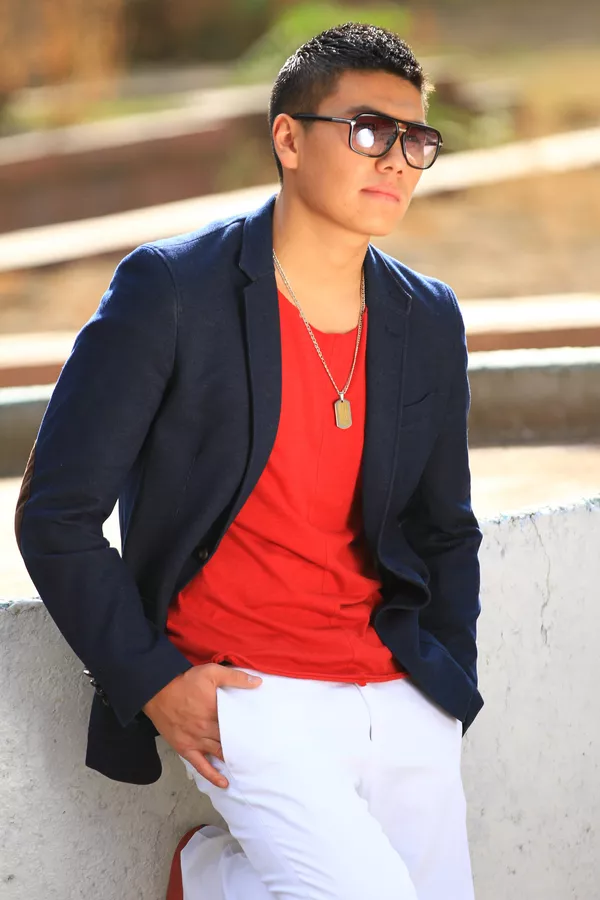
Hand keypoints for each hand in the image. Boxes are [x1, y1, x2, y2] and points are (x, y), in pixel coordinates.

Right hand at [142, 663, 261, 788]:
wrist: (157, 690)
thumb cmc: (185, 681)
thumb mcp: (212, 672)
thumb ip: (235, 677)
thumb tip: (258, 682)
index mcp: (216, 711)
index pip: (238, 724)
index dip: (249, 730)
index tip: (262, 735)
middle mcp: (207, 729)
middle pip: (230, 741)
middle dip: (244, 747)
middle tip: (259, 754)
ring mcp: (196, 740)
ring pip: (219, 754)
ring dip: (232, 760)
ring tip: (247, 767)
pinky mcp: (185, 748)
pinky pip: (201, 766)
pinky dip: (213, 776)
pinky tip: (224, 783)